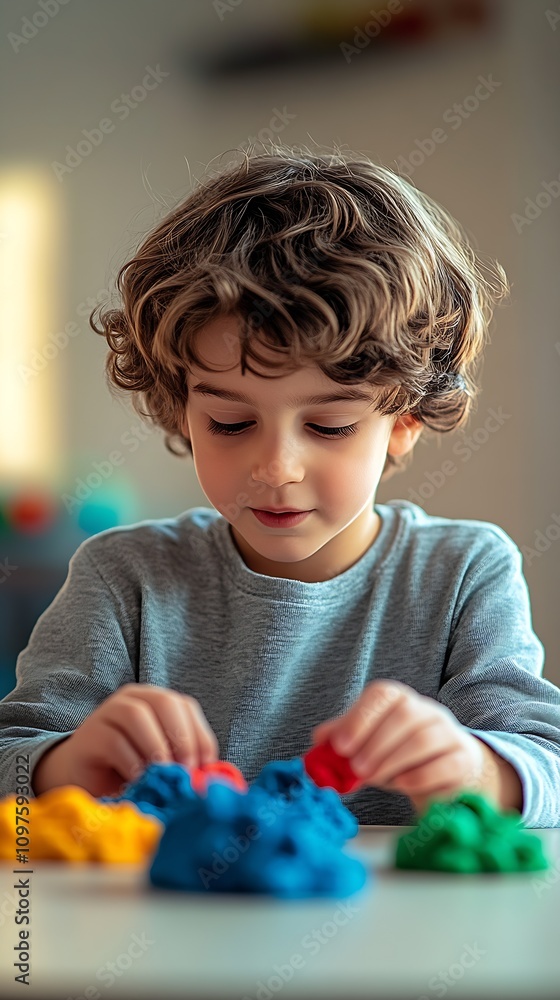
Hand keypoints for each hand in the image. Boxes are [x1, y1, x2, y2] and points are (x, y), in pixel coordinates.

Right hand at [32, 683, 219, 797]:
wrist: (80, 778)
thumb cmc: (128, 770)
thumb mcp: (160, 762)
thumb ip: (183, 761)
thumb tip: (214, 774)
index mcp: (156, 701)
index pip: (185, 706)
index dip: (200, 734)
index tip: (206, 765)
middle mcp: (133, 699)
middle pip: (164, 702)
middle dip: (181, 737)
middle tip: (187, 769)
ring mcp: (108, 712)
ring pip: (137, 715)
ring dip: (157, 747)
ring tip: (164, 774)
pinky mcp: (90, 734)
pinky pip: (114, 741)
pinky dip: (132, 762)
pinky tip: (140, 780)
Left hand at [311, 680, 486, 811]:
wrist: (445, 771)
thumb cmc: (399, 754)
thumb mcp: (367, 744)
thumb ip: (343, 738)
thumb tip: (319, 740)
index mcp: (399, 700)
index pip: (382, 695)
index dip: (359, 718)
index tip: (340, 745)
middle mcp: (426, 710)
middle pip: (404, 715)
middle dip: (375, 744)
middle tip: (356, 769)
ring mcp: (449, 733)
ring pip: (424, 738)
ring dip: (393, 760)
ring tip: (373, 778)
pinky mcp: (463, 759)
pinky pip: (446, 764)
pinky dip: (420, 775)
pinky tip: (401, 784)